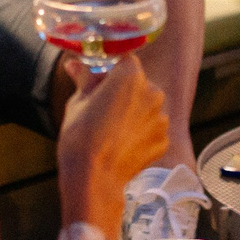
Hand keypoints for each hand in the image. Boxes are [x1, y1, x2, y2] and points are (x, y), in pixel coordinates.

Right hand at [55, 55, 168, 234]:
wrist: (94, 177)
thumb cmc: (81, 136)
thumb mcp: (78, 102)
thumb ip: (84, 79)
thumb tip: (74, 64)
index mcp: (131, 75)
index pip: (125, 61)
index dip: (111, 71)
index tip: (99, 82)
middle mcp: (153, 92)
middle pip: (140, 84)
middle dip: (124, 92)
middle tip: (103, 109)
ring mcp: (162, 118)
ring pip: (147, 108)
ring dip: (134, 113)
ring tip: (111, 131)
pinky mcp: (164, 140)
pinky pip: (152, 130)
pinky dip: (140, 134)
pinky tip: (122, 145)